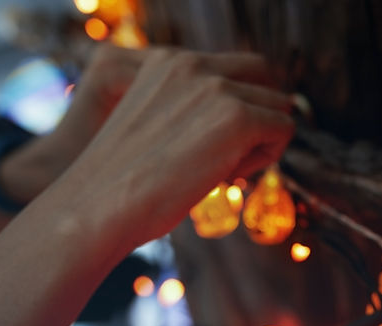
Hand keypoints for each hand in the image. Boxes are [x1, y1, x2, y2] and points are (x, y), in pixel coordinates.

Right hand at [55, 48, 293, 252]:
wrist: (97, 207)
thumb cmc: (122, 183)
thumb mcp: (154, 125)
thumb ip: (192, 110)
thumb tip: (246, 122)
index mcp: (166, 61)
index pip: (238, 68)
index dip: (243, 106)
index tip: (218, 142)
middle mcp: (192, 64)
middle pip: (265, 83)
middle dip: (257, 121)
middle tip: (223, 159)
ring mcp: (216, 89)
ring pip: (278, 107)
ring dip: (259, 141)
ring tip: (218, 169)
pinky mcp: (238, 118)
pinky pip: (284, 130)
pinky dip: (265, 158)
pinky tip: (226, 176)